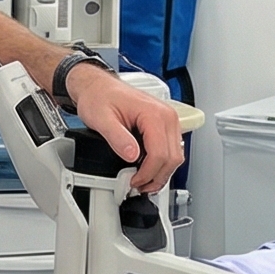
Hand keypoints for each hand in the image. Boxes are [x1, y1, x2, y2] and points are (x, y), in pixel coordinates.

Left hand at [66, 68, 185, 194]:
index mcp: (154, 114)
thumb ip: (117, 137)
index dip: (147, 173)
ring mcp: (168, 121)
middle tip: (139, 187)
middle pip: (172, 158)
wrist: (99, 86)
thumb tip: (132, 155)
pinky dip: (161, 164)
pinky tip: (147, 170)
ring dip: (161, 173)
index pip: (160, 153)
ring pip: (175, 157)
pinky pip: (171, 150)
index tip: (134, 182)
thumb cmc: (100, 97)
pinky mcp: (165, 126)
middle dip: (156, 177)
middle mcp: (167, 116)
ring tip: (143, 182)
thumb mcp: (101, 119)